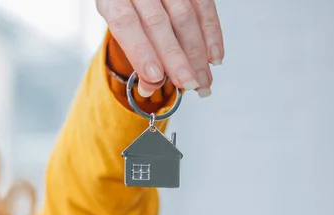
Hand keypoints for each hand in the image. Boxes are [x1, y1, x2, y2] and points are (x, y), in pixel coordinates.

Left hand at [96, 0, 223, 97]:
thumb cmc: (125, 5)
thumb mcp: (120, 28)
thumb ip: (134, 55)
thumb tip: (150, 86)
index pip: (125, 23)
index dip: (141, 51)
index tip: (155, 76)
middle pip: (157, 22)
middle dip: (175, 57)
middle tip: (186, 82)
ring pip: (184, 15)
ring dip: (196, 52)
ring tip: (202, 79)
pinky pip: (204, 6)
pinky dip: (211, 33)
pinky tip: (213, 56)